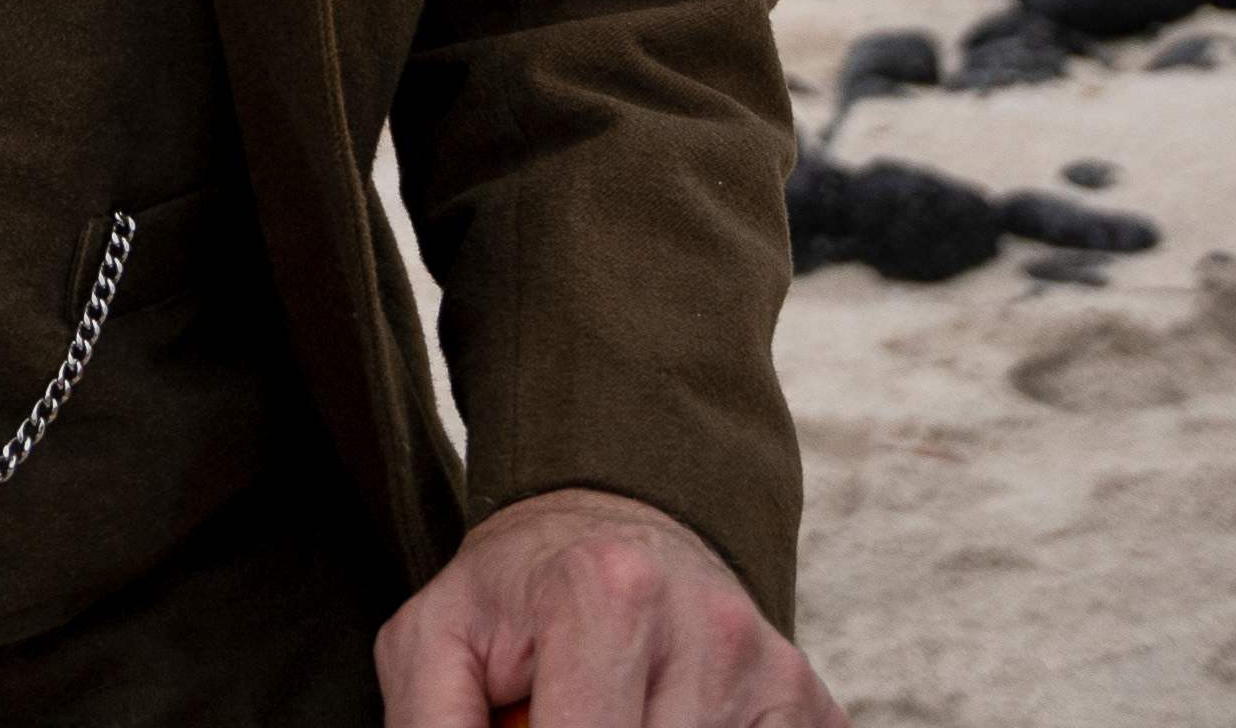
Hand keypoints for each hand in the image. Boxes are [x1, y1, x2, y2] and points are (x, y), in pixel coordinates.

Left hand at [374, 487, 846, 727]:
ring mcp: (769, 666)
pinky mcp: (808, 702)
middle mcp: (706, 623)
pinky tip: (666, 720)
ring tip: (610, 714)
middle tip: (558, 713)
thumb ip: (427, 721)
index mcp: (605, 594)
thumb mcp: (435, 638)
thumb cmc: (518, 595)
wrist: (619, 527)